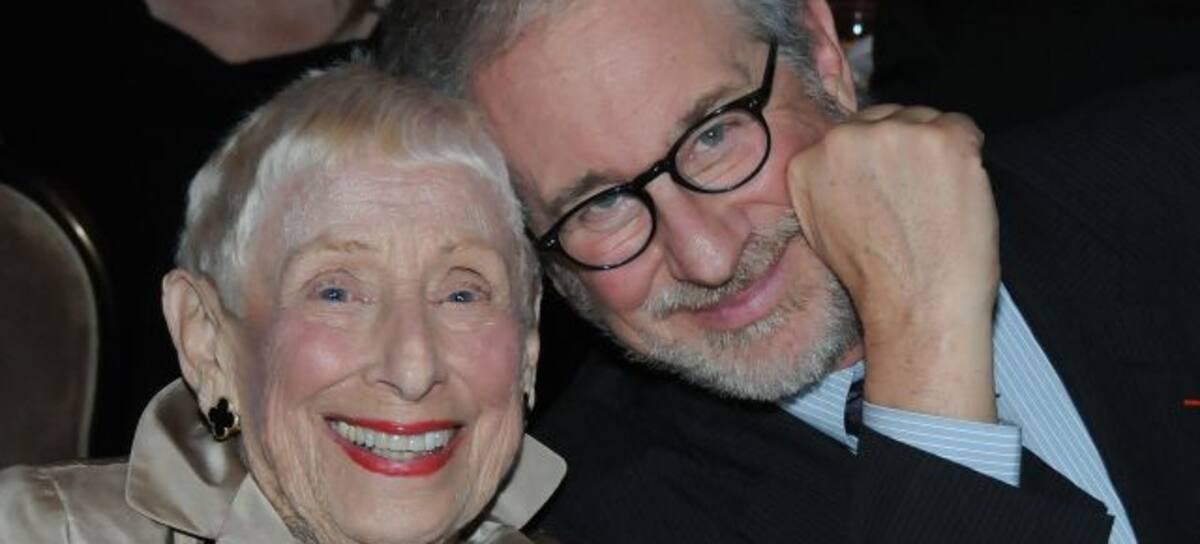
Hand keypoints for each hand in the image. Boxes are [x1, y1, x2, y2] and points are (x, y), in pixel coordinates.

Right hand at [788, 105, 998, 421]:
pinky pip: (961, 126)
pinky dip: (967, 153)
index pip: (848, 134)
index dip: (873, 159)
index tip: (886, 185)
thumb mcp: (821, 227)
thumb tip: (849, 158)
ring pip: (923, 119)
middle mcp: (844, 139)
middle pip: (884, 118)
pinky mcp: (943, 139)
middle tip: (914, 196)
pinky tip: (957, 190)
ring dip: (934, 151)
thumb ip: (827, 182)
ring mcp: (896, 134)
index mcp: (808, 161)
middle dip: (901, 148)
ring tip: (935, 200)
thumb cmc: (875, 278)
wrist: (917, 305)